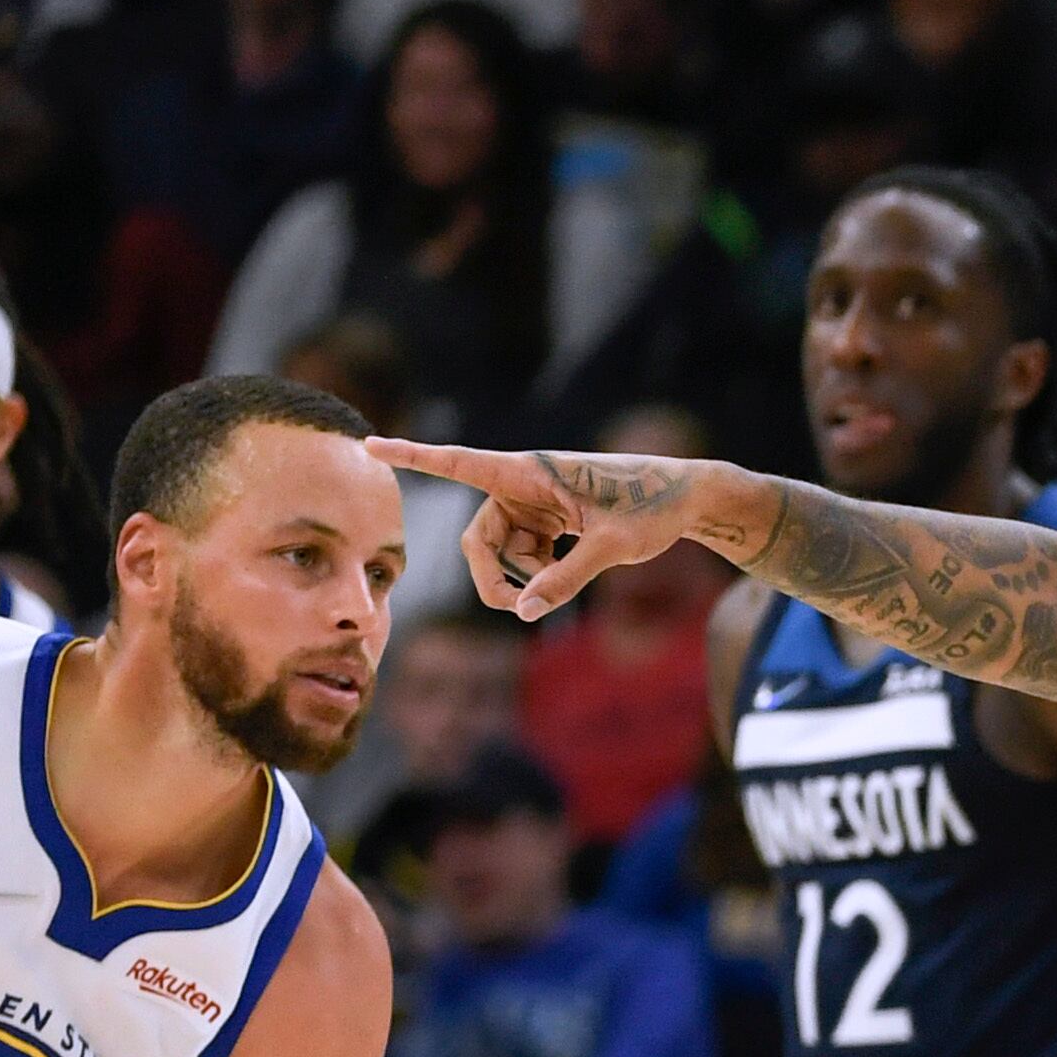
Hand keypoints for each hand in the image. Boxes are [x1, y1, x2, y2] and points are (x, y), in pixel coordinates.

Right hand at [367, 439, 722, 620]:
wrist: (686, 498)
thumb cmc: (652, 508)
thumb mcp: (611, 547)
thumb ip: (566, 579)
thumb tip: (524, 611)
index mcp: (531, 472)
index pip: (460, 463)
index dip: (414, 456)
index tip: (370, 444)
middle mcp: (525, 483)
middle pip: (479, 537)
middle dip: (492, 577)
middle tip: (520, 610)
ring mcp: (535, 503)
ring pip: (499, 551)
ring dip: (520, 578)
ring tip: (560, 586)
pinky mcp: (548, 519)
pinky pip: (522, 554)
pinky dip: (536, 574)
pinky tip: (568, 569)